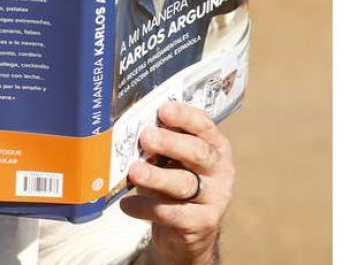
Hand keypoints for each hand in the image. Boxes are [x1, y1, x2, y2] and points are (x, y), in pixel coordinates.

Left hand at [121, 102, 234, 264]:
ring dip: (156, 176)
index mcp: (214, 147)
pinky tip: (127, 204)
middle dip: (171, 143)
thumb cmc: (173, 185)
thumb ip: (158, 145)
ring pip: (184, 183)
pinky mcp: (202, 224)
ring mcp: (215, 199)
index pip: (204, 125)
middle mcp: (219, 170)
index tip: (163, 110)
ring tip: (134, 172)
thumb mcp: (169, 161)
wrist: (186, 233)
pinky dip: (146, 207)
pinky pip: (172, 213)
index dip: (184, 116)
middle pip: (198, 152)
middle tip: (146, 137)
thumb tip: (126, 129)